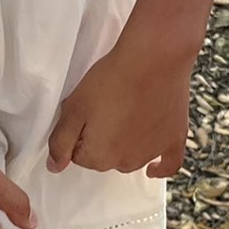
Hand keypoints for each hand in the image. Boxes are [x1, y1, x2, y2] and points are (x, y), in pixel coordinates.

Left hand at [48, 30, 195, 177]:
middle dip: (102, 139)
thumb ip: (61, 141)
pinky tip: (153, 169)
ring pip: (131, 157)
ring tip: (127, 115)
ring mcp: (152, 153)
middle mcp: (126, 162)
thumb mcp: (74, 107)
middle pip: (106, 157)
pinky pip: (167, 164)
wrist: (153, 59)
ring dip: (126, 144)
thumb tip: (55, 166)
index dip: (79, 133)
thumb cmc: (112, 80)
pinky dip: (159, 167)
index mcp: (99, 156)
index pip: (79, 155)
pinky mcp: (173, 140)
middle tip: (105, 109)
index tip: (85, 113)